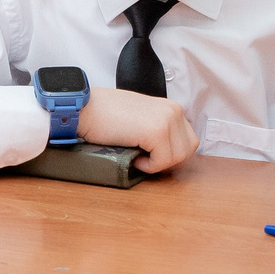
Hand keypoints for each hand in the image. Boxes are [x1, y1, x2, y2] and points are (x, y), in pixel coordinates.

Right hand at [75, 87, 198, 172]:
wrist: (85, 108)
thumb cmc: (105, 114)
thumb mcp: (141, 117)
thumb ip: (158, 128)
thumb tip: (167, 153)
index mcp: (171, 107)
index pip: (188, 140)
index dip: (171, 155)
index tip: (152, 157)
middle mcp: (174, 111)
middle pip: (187, 150)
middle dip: (168, 162)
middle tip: (146, 161)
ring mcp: (167, 120)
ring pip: (177, 158)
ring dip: (157, 164)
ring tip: (137, 157)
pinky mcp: (157, 132)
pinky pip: (162, 161)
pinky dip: (148, 166)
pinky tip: (134, 157)